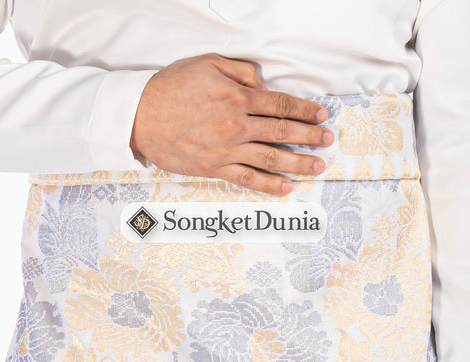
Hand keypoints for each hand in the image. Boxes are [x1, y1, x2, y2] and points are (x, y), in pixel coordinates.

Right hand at [129, 53, 333, 195]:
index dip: (304, 109)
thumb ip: (239, 72)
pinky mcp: (216, 168)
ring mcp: (228, 150)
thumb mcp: (207, 65)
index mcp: (237, 97)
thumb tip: (262, 83)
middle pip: (282, 131)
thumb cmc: (172, 88)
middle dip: (309, 136)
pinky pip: (248, 179)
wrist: (142, 116)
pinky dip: (269, 185)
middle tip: (327, 140)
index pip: (280, 104)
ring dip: (298, 163)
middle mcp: (237, 125)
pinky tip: (286, 189)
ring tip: (317, 167)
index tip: (320, 115)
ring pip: (271, 158)